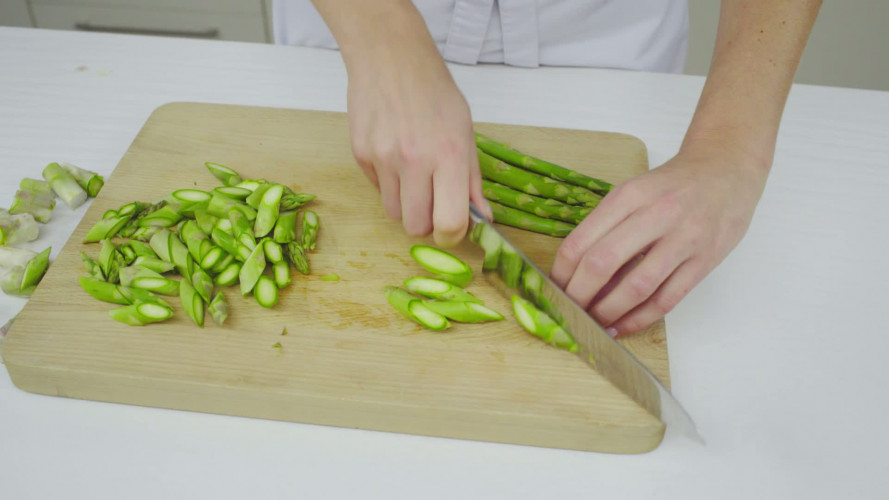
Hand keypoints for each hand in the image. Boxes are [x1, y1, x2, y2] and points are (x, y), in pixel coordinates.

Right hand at [346, 45, 489, 246]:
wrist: (391, 58)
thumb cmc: (435, 93)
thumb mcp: (465, 132)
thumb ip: (472, 180)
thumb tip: (482, 218)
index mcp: (449, 155)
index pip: (449, 223)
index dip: (452, 236)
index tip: (453, 228)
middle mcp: (415, 161)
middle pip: (415, 227)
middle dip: (426, 222)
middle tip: (432, 201)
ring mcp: (384, 159)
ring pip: (394, 213)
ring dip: (406, 204)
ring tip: (413, 176)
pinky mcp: (361, 155)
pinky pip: (377, 190)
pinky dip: (388, 183)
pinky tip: (395, 155)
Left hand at [550, 143, 768, 335]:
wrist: (726, 170)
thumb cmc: (672, 186)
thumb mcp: (633, 191)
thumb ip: (606, 225)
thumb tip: (573, 271)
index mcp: (629, 196)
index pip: (582, 240)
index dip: (561, 273)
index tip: (552, 289)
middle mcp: (656, 215)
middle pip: (603, 263)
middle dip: (579, 295)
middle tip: (568, 311)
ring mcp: (684, 240)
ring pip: (636, 286)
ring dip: (608, 312)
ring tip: (593, 324)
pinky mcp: (704, 261)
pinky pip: (667, 299)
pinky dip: (640, 319)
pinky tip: (622, 327)